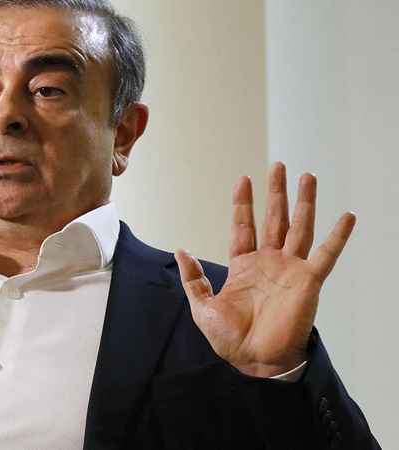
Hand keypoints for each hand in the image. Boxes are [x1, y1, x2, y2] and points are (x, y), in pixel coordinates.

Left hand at [175, 162, 354, 377]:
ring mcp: (290, 270)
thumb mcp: (202, 307)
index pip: (243, 226)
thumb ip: (193, 279)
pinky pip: (326, 255)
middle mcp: (268, 263)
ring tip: (307, 177)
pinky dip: (337, 236)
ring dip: (304, 203)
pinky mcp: (309, 282)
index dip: (243, 204)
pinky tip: (346, 216)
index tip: (243, 179)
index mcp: (243, 266)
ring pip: (299, 228)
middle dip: (275, 192)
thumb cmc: (230, 339)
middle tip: (278, 166)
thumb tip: (181, 251)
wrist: (255, 361)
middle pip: (273, 219)